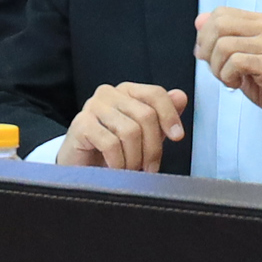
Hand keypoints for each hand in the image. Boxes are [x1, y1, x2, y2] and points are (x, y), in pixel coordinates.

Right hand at [59, 81, 186, 171]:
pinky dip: (118, 162)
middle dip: (152, 147)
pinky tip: (116, 169)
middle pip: (146, 115)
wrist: (80, 166)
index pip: (155, 94)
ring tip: (131, 169)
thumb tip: (180, 97)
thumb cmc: (111, 150)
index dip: (170, 115)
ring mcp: (93, 107)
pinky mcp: (81, 124)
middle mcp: (109, 94)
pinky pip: (111, 143)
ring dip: (135, 158)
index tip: (177, 136)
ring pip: (130, 131)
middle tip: (150, 167)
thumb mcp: (143, 134)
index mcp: (126, 92)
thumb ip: (161, 115)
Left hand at [195, 9, 261, 134]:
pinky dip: (228, 76)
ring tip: (229, 79)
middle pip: (219, 25)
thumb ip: (223, 38)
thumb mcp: (245, 57)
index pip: (221, 13)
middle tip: (216, 68)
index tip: (208, 54)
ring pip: (224, 45)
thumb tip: (200, 20)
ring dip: (218, 68)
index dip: (205, 34)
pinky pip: (236, 62)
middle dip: (208, 50)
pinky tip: (237, 84)